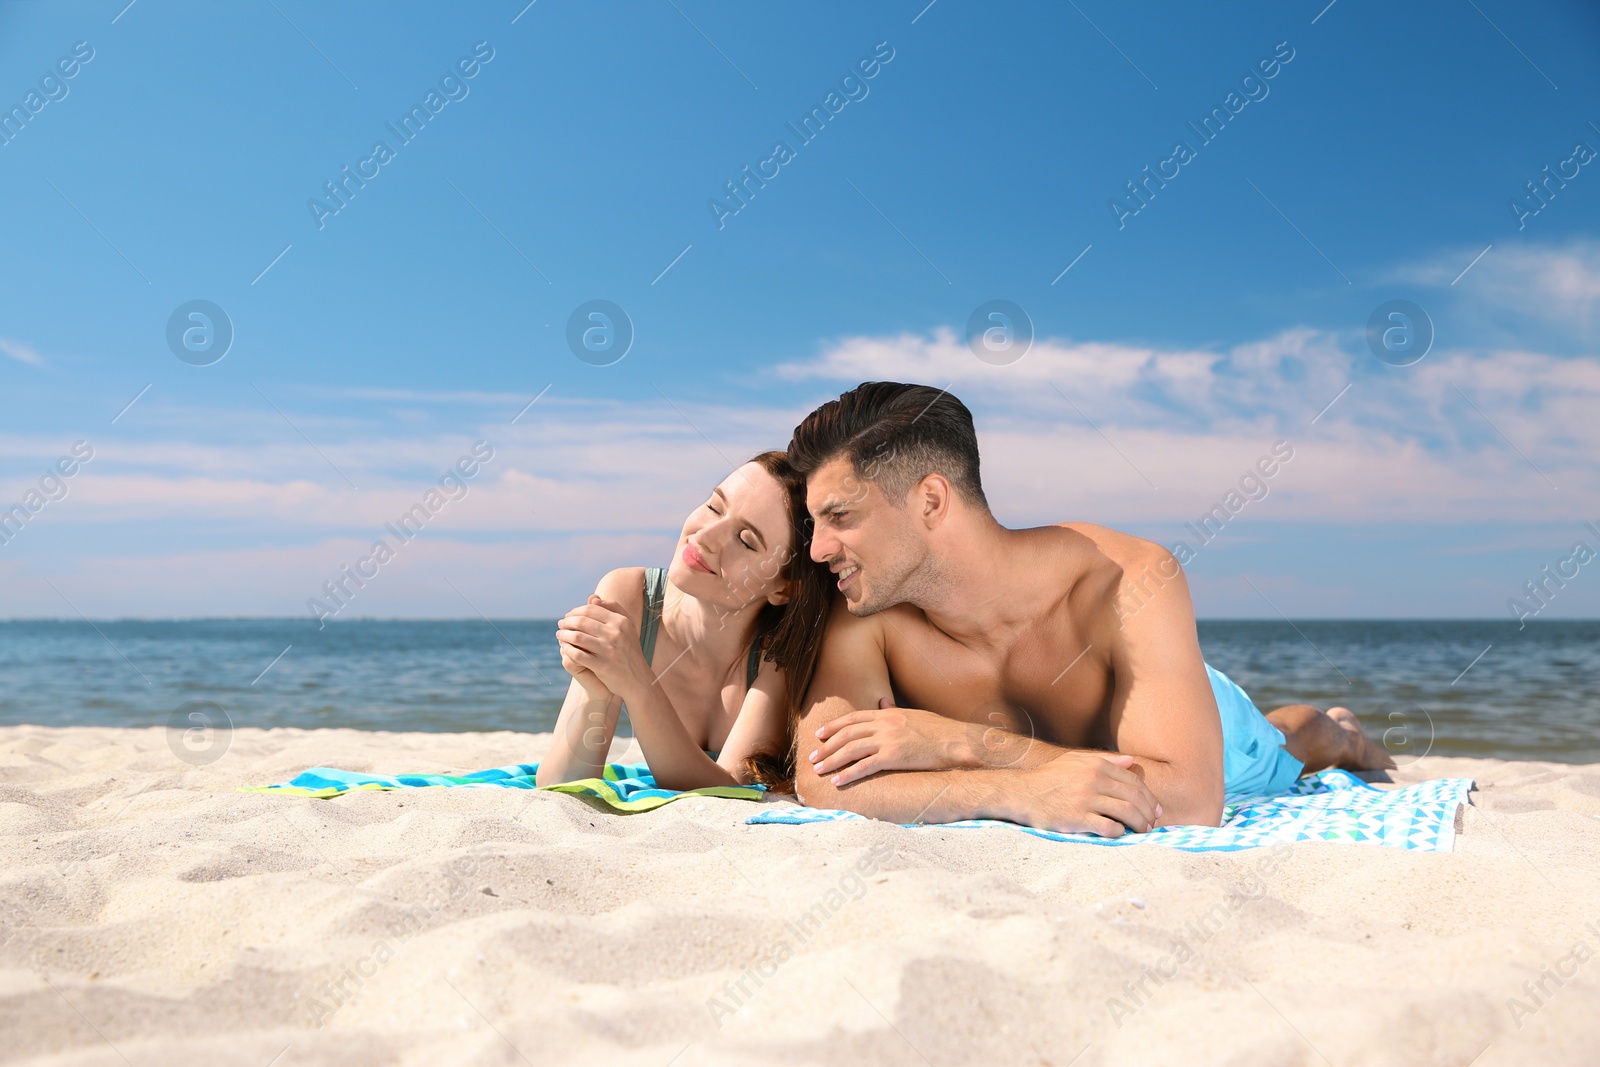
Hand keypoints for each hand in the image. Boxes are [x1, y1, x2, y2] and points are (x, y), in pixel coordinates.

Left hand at [556, 595, 649, 697]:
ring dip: (564, 635)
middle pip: (582, 621)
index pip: (591, 609)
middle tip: (560, 624)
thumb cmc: (629, 651)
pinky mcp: (602, 666)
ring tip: (559, 635)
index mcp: (622, 621)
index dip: (575, 611)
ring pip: (577, 637)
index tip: (568, 616)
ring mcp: (609, 650)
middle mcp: (616, 633)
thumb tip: (592, 598)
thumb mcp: (627, 627)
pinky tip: (564, 648)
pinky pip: (578, 654)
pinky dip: (568, 649)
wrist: (637, 680)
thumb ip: (613, 609)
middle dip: (567, 622)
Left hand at [810, 699, 974, 786]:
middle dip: (827, 746)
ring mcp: (888, 740)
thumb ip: (893, 711)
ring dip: (832, 760)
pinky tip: (837, 781)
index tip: (819, 734)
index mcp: (888, 714)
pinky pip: (865, 766)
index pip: (853, 718)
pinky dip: (848, 774)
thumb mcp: (913, 715)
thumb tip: (881, 704)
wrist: (956, 742)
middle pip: (847, 734)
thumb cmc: (938, 731)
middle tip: (812, 757)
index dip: (834, 726)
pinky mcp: (894, 757)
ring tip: (819, 770)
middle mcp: (884, 724)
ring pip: (851, 750)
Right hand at [1016, 751, 1161, 836]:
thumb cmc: (1050, 778)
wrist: (1022, 793)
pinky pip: (1109, 827)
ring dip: (1140, 825)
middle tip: (1152, 823)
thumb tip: (1131, 761)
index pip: (1134, 781)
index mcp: (1096, 765)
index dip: (1149, 797)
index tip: (1154, 809)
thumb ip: (1105, 760)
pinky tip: (1121, 834)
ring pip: (1127, 813)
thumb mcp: (1075, 761)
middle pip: (1134, 797)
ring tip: (1143, 832)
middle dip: (1148, 813)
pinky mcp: (1078, 818)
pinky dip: (1120, 833)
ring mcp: (1086, 799)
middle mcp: (1094, 780)